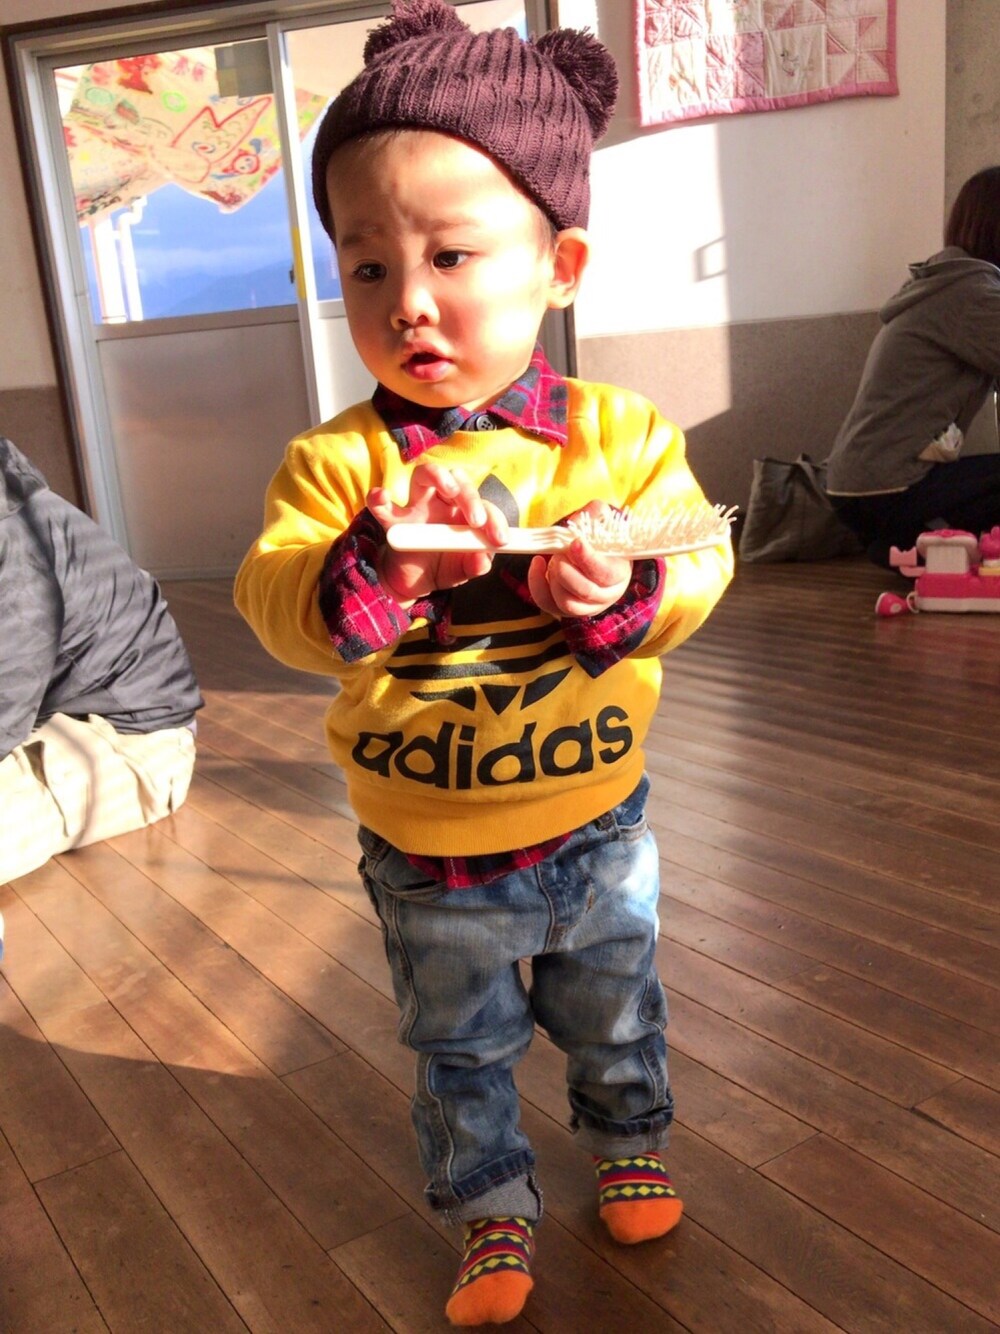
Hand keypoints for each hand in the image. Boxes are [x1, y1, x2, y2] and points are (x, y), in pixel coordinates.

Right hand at [368, 462, 508, 603]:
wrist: (413, 582)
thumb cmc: (444, 566)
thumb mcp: (464, 570)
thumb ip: (476, 564)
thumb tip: (484, 560)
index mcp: (465, 512)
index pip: (483, 504)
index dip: (495, 519)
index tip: (500, 540)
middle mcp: (443, 502)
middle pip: (457, 480)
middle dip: (471, 496)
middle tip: (477, 521)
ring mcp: (417, 508)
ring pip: (424, 474)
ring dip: (438, 476)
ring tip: (449, 490)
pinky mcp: (394, 522)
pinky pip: (381, 505)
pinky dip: (379, 498)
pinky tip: (381, 497)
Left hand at [527, 501, 630, 617]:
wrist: (592, 550)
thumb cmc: (599, 536)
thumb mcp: (602, 520)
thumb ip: (594, 515)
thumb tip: (576, 523)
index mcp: (619, 573)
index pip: (605, 573)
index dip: (588, 559)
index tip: (574, 542)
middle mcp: (606, 594)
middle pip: (585, 591)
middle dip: (567, 570)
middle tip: (559, 552)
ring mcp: (586, 606)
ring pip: (567, 603)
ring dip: (554, 578)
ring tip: (554, 559)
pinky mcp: (565, 609)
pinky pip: (547, 603)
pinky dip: (537, 584)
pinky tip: (537, 563)